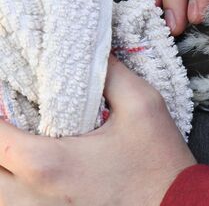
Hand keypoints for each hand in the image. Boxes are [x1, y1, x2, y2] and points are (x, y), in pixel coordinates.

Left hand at [0, 55, 195, 205]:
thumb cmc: (160, 162)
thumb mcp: (143, 105)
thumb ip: (110, 73)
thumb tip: (92, 51)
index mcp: (49, 164)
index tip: (5, 98)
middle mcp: (34, 197)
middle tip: (12, 123)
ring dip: (4, 168)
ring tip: (21, 146)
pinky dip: (15, 188)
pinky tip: (30, 174)